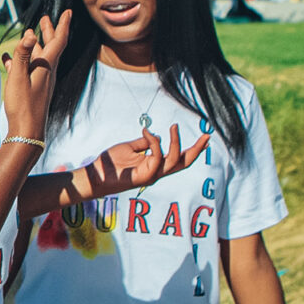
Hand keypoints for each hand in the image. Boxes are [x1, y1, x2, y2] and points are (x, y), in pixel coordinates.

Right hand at [2, 12, 70, 139]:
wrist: (28, 132)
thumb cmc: (24, 105)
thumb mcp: (19, 77)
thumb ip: (23, 55)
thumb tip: (31, 35)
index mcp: (47, 66)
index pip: (59, 40)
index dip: (63, 24)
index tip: (68, 11)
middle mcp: (47, 71)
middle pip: (51, 47)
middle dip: (49, 31)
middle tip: (45, 18)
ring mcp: (41, 81)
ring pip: (39, 58)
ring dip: (34, 45)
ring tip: (29, 34)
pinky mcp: (33, 89)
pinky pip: (27, 70)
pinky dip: (20, 61)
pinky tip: (8, 59)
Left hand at [84, 125, 209, 195]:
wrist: (97, 174)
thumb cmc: (111, 162)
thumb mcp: (130, 147)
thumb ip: (144, 143)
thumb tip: (157, 136)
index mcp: (156, 165)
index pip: (179, 159)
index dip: (193, 150)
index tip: (205, 138)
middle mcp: (157, 172)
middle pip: (184, 163)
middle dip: (197, 151)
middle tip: (207, 137)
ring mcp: (152, 175)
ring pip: (174, 161)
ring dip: (176, 142)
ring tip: (173, 126)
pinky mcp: (144, 176)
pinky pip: (156, 157)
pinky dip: (153, 142)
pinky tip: (146, 132)